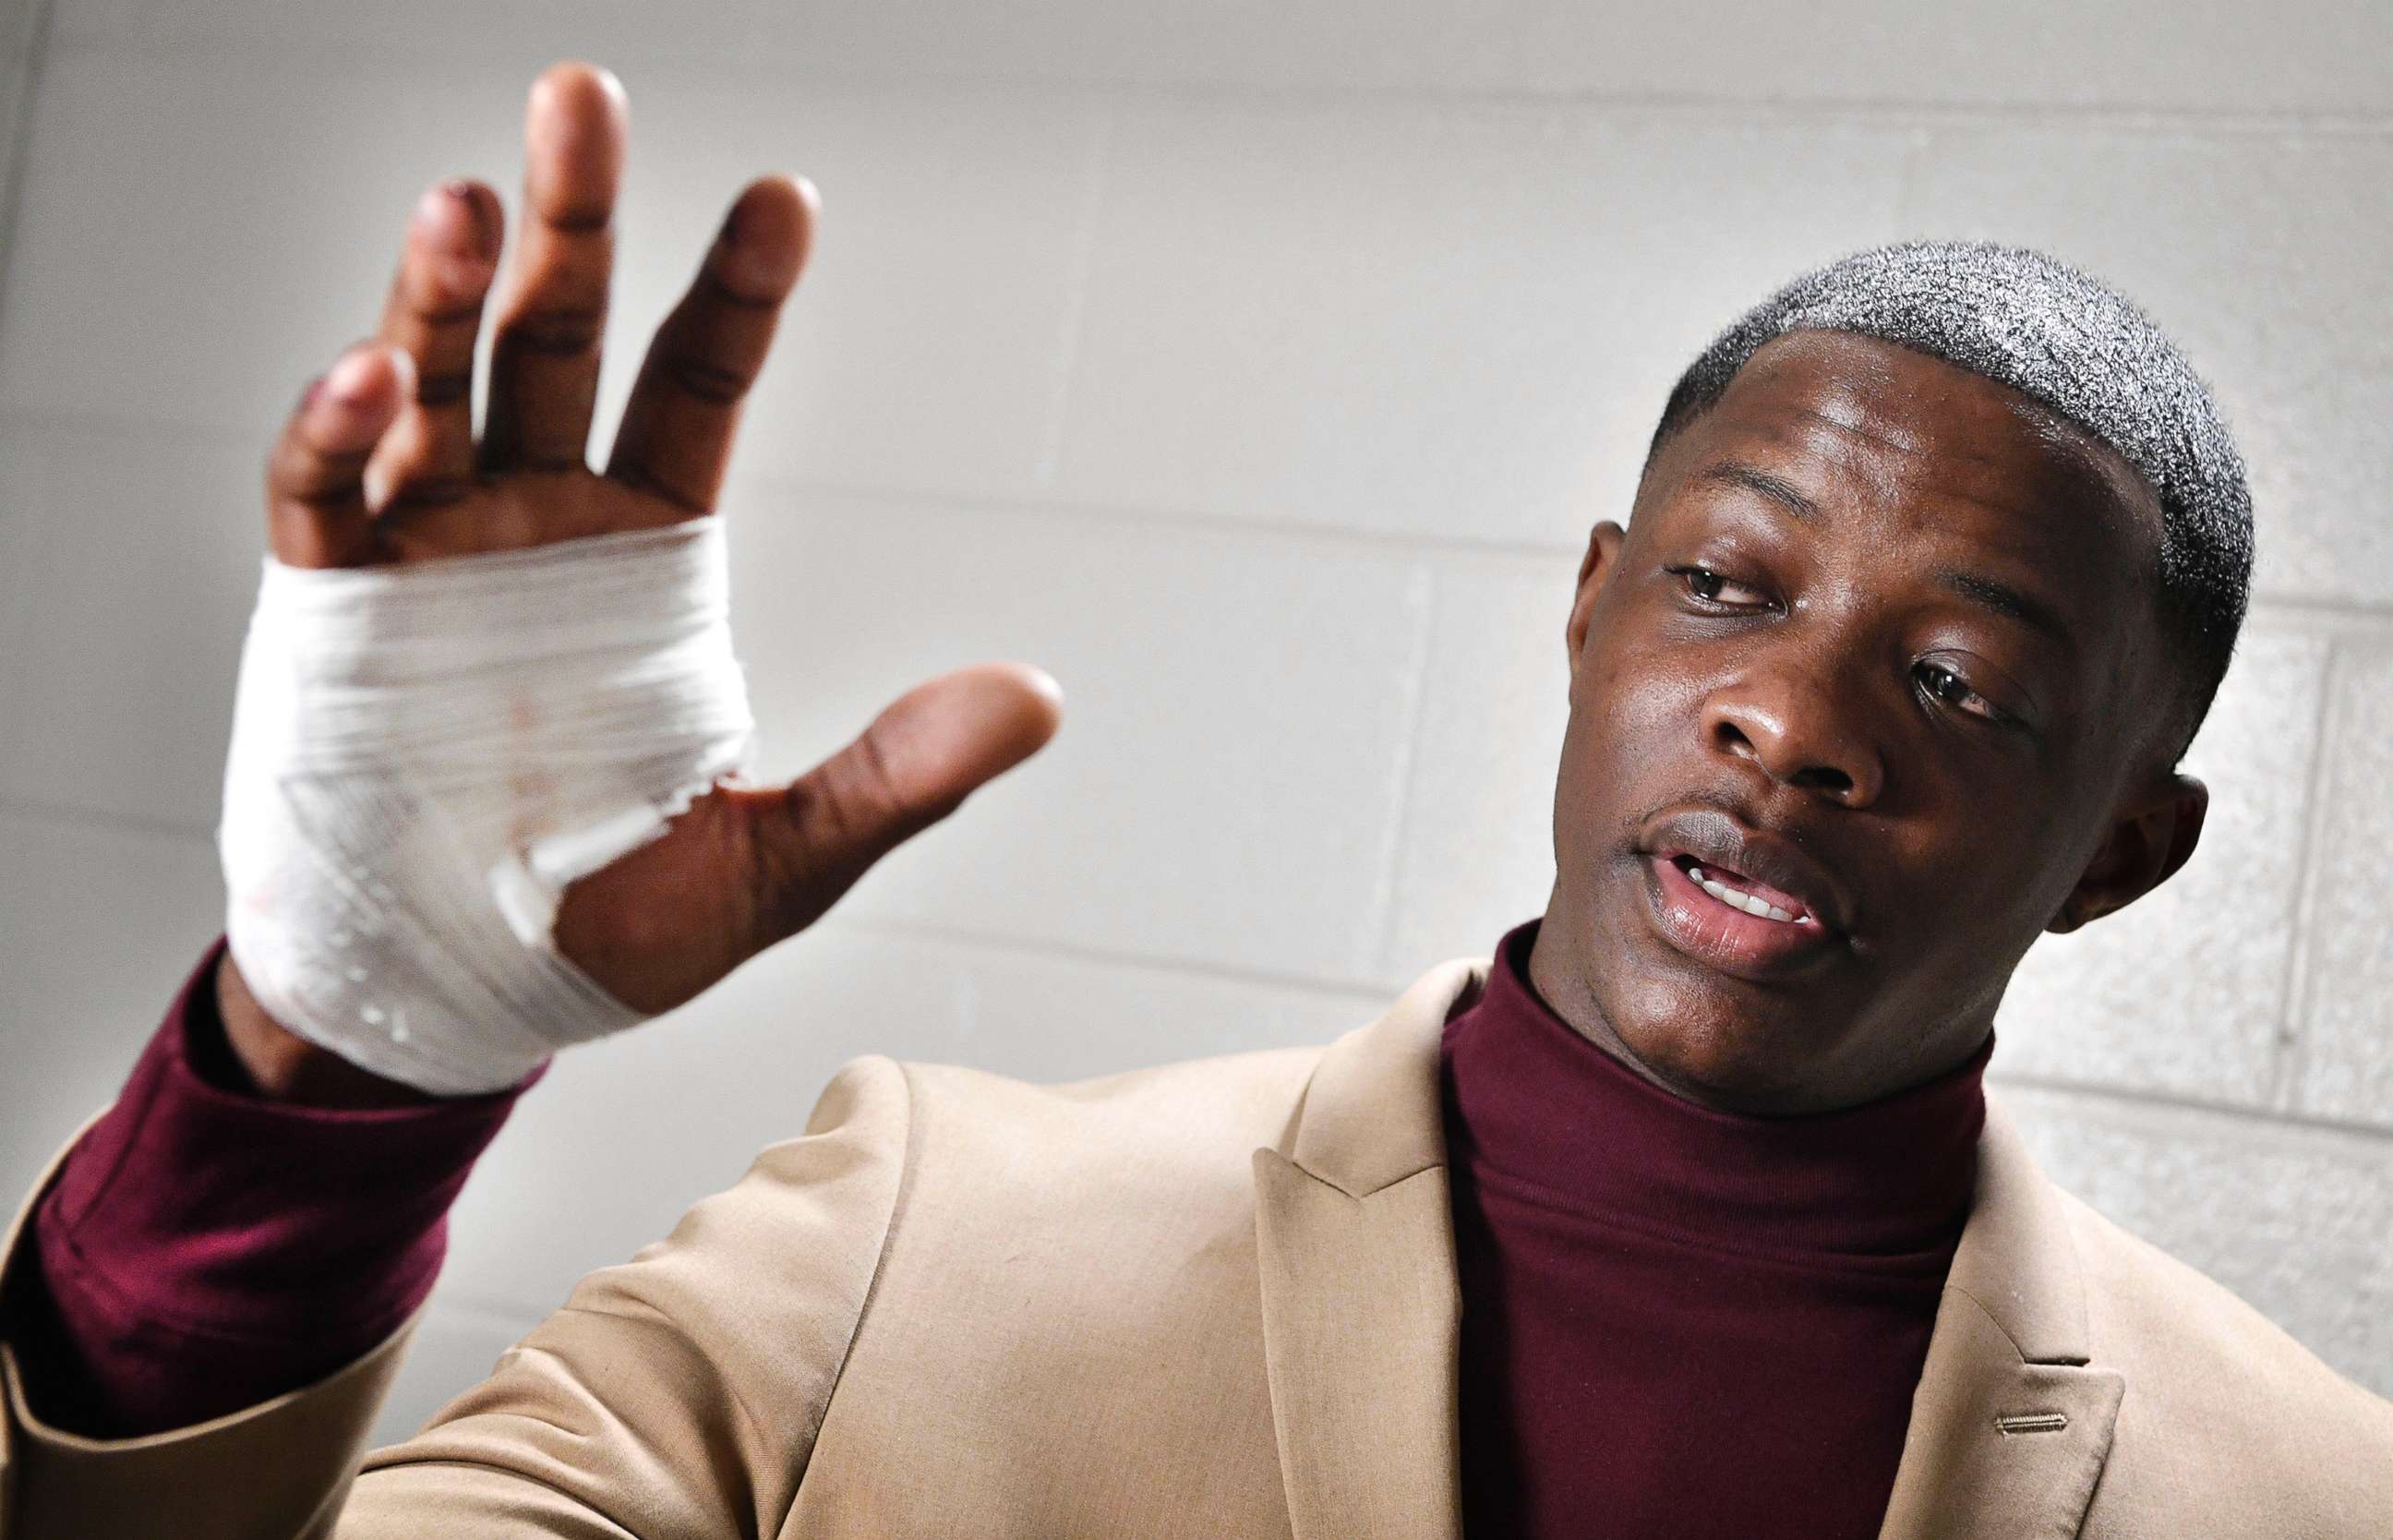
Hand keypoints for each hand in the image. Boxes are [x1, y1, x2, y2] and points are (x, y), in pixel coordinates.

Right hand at [223, 62, 1061, 1102]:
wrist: (467, 998)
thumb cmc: (618, 923)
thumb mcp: (783, 860)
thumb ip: (899, 774)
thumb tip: (1041, 700)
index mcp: (646, 550)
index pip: (695, 386)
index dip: (735, 294)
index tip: (785, 198)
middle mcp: (535, 521)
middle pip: (553, 341)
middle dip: (570, 221)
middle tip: (585, 98)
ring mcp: (430, 554)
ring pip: (431, 387)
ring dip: (440, 296)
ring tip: (467, 201)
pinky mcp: (332, 612)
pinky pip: (323, 500)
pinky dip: (336, 435)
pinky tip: (370, 377)